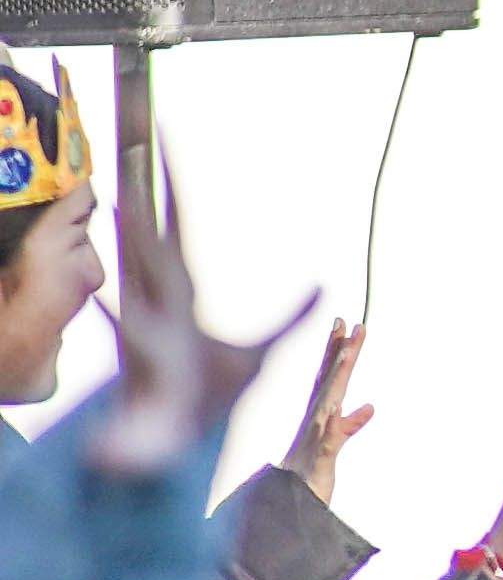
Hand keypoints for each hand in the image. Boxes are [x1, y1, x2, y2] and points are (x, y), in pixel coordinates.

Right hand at [81, 169, 307, 480]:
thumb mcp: (264, 350)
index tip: (160, 140)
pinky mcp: (143, 363)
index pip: (177, 225)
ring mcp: (146, 328)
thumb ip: (294, 317)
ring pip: (133, 273)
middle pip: (148, 237)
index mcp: (181, 292)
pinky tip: (99, 293)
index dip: (171, 184)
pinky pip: (126, 335)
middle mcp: (159, 302)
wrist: (184, 439)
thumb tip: (326, 288)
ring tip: (120, 201)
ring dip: (128, 240)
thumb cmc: (212, 394)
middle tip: (130, 149)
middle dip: (141, 196)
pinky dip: (111, 314)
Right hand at [280, 318, 372, 497]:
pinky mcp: (323, 452)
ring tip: (348, 347)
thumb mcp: (337, 442)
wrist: (292, 503)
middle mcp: (316, 418)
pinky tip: (339, 401)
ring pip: (329, 397)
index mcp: (321, 413)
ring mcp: (317, 433)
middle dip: (336, 349)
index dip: (339, 351)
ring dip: (338, 372)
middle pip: (328, 378)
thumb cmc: (311, 471)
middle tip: (344, 320)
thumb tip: (369, 407)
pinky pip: (332, 431)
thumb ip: (352, 423)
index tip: (348, 326)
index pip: (330, 376)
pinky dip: (338, 415)